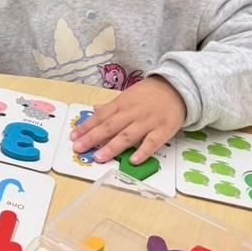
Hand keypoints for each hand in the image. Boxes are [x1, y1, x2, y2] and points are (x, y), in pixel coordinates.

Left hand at [71, 76, 185, 164]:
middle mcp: (132, 113)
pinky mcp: (163, 130)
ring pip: (127, 136)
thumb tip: (94, 110)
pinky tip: (133, 161)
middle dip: (93, 138)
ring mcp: (148, 122)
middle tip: (79, 148)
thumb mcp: (128, 95)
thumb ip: (111, 106)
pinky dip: (142, 152)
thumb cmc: (149, 94)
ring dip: (112, 147)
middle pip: (110, 126)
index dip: (87, 127)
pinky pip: (152, 143)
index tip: (73, 137)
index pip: (101, 116)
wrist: (178, 89)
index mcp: (122, 103)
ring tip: (99, 157)